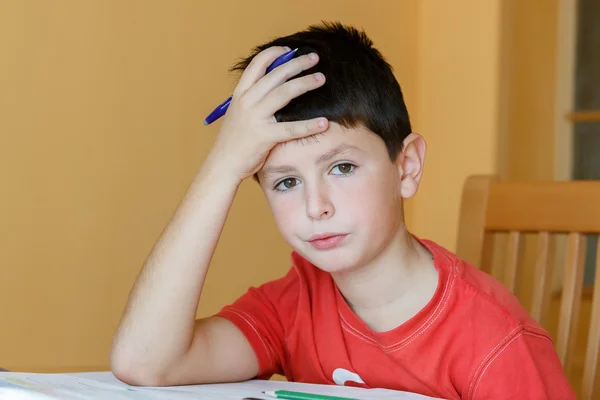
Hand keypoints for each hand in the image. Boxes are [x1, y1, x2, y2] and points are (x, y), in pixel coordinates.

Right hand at [208, 46, 327, 181]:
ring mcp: (255, 118)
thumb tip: (274, 87)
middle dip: (297, 64)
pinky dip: (309, 125)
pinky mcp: (264, 137)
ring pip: (284, 93)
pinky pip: (291, 129)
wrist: (223, 164)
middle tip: (314, 58)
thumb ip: (253, 100)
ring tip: (321, 79)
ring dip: (305, 83)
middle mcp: (247, 102)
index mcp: (240, 94)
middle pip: (275, 75)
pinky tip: (323, 122)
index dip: (274, 54)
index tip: (290, 51)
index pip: (257, 65)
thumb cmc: (234, 140)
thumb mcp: (239, 113)